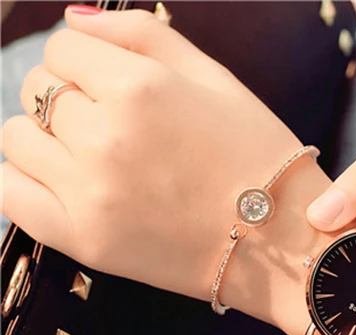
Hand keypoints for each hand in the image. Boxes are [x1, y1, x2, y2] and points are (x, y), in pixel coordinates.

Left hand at [0, 7, 316, 329]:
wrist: (281, 243)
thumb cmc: (258, 158)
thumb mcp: (216, 79)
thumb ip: (141, 34)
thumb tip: (73, 18)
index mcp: (141, 88)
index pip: (63, 48)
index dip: (88, 64)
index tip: (113, 86)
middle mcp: (106, 137)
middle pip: (38, 89)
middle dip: (71, 99)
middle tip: (115, 127)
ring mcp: (90, 192)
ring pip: (18, 138)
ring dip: (47, 139)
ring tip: (95, 159)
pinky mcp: (83, 239)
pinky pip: (11, 193)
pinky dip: (29, 181)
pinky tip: (67, 185)